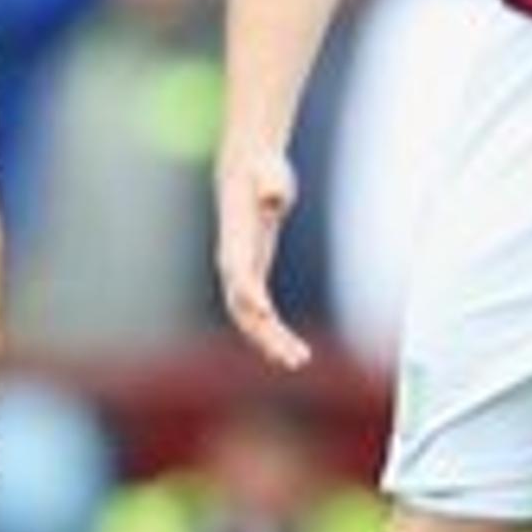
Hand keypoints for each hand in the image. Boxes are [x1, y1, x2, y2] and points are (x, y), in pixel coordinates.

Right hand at [214, 140, 312, 371]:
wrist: (246, 172)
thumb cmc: (260, 171)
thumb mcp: (268, 173)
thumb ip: (270, 186)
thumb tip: (273, 196)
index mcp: (235, 239)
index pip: (237, 269)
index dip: (248, 291)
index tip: (264, 311)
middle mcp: (233, 262)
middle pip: (241, 305)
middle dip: (263, 332)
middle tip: (291, 355)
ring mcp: (242, 272)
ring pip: (249, 318)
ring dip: (270, 342)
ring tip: (298, 360)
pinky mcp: (254, 277)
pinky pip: (259, 315)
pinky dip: (274, 333)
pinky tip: (294, 351)